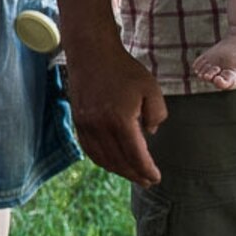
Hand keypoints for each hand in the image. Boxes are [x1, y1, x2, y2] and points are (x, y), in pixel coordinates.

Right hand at [66, 34, 168, 186]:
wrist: (92, 54)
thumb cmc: (124, 69)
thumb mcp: (151, 88)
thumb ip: (157, 114)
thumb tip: (150, 133)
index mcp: (120, 120)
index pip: (136, 156)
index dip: (147, 170)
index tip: (156, 178)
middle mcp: (100, 127)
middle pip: (119, 162)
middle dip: (135, 175)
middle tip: (147, 181)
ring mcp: (86, 126)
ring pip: (103, 159)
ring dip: (119, 170)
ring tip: (132, 174)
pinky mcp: (78, 122)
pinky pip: (90, 150)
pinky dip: (103, 161)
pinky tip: (113, 162)